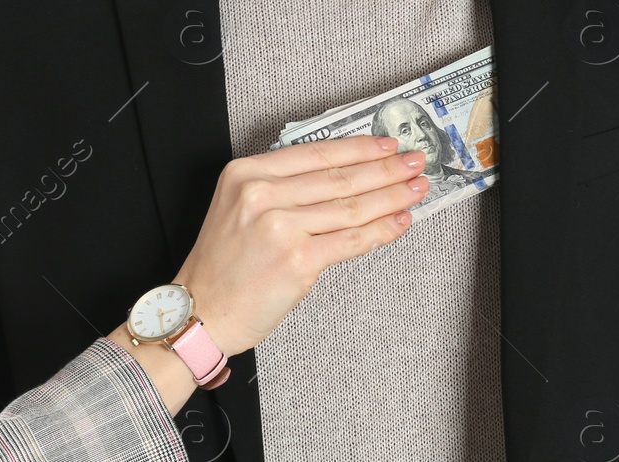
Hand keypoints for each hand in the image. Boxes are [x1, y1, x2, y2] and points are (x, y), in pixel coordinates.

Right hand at [174, 136, 427, 355]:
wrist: (202, 313)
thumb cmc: (223, 266)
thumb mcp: (238, 207)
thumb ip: (280, 187)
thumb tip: (343, 176)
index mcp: (247, 173)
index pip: (316, 154)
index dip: (359, 148)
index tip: (387, 144)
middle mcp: (262, 195)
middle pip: (340, 177)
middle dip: (386, 169)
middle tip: (414, 162)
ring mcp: (281, 227)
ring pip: (351, 207)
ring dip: (391, 196)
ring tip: (416, 189)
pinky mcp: (298, 260)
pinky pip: (351, 240)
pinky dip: (381, 230)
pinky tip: (400, 221)